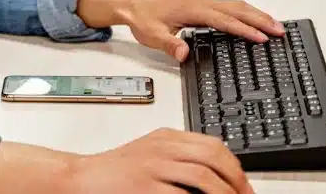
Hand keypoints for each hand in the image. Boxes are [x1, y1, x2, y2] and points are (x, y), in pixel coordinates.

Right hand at [62, 128, 253, 193]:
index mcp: (166, 137)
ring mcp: (154, 167)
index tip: (243, 184)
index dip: (235, 166)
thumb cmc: (114, 171)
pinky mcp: (145, 188)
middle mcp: (162, 148)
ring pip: (203, 177)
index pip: (212, 144)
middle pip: (213, 157)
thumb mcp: (149, 152)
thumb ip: (178, 155)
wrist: (82, 178)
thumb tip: (213, 172)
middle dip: (235, 180)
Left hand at [76, 0, 284, 60]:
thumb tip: (183, 53)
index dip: (245, 30)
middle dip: (261, 19)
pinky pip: (229, 7)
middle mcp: (202, 2)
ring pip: (236, 6)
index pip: (225, 20)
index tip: (262, 38)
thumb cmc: (143, 16)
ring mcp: (203, 2)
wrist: (133, 2)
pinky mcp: (202, 4)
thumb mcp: (153, 35)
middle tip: (280, 31)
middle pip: (238, 9)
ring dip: (256, 15)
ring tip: (275, 25)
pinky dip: (245, 13)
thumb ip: (169, 45)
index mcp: (194, 9)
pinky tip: (252, 21)